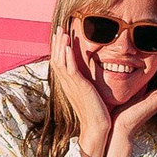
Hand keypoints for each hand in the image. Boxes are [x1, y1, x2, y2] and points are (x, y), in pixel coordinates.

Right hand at [49, 20, 115, 156]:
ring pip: (61, 62)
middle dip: (58, 43)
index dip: (59, 49)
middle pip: (57, 59)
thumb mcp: (92, 93)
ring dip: (61, 46)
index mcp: (70, 85)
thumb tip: (98, 73)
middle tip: (59, 29)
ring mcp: (72, 86)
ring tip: (63, 33)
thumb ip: (90, 82)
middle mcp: (68, 84)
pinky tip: (69, 48)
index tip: (62, 36)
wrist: (98, 128)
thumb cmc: (98, 113)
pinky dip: (68, 58)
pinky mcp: (79, 88)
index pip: (60, 63)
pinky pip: (70, 71)